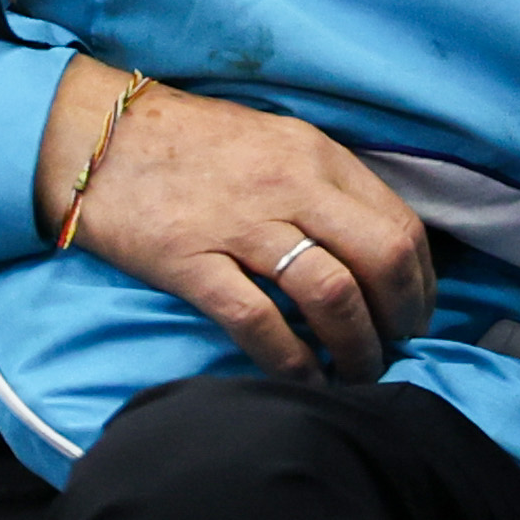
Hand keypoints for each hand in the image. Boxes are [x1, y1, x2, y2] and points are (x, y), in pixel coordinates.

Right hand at [37, 57, 432, 379]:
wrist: (98, 138)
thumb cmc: (191, 145)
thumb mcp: (274, 143)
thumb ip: (326, 187)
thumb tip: (378, 250)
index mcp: (315, 156)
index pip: (401, 224)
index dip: (420, 283)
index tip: (415, 316)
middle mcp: (289, 185)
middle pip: (382, 258)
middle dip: (402, 317)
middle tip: (396, 349)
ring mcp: (240, 224)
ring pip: (332, 294)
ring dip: (356, 348)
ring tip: (356, 373)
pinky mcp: (192, 261)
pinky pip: (259, 322)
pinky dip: (293, 362)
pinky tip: (304, 381)